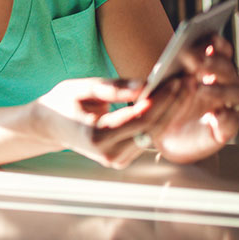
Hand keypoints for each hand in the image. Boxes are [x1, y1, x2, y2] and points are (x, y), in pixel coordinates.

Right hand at [32, 77, 183, 168]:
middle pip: (153, 128)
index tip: (178, 80)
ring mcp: (116, 160)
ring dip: (172, 111)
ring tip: (185, 87)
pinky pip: (148, 137)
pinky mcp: (123, 158)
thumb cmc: (63, 102)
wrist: (49, 126)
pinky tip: (172, 101)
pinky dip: (161, 118)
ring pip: (154, 134)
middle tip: (190, 81)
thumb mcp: (82, 87)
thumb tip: (147, 85)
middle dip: (174, 104)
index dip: (162, 100)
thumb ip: (114, 88)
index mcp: (97, 136)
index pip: (140, 118)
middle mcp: (109, 153)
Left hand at [151, 34, 238, 163]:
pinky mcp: (226, 129)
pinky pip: (231, 122)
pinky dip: (224, 118)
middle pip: (227, 68)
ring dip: (219, 89)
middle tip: (196, 63)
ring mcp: (229, 106)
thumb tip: (164, 66)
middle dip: (213, 63)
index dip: (216, 42)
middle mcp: (225, 84)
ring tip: (200, 89)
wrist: (166, 138)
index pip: (221, 49)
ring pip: (236, 92)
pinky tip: (213, 115)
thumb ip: (167, 73)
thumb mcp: (162, 86)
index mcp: (211, 68)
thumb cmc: (165, 105)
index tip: (207, 38)